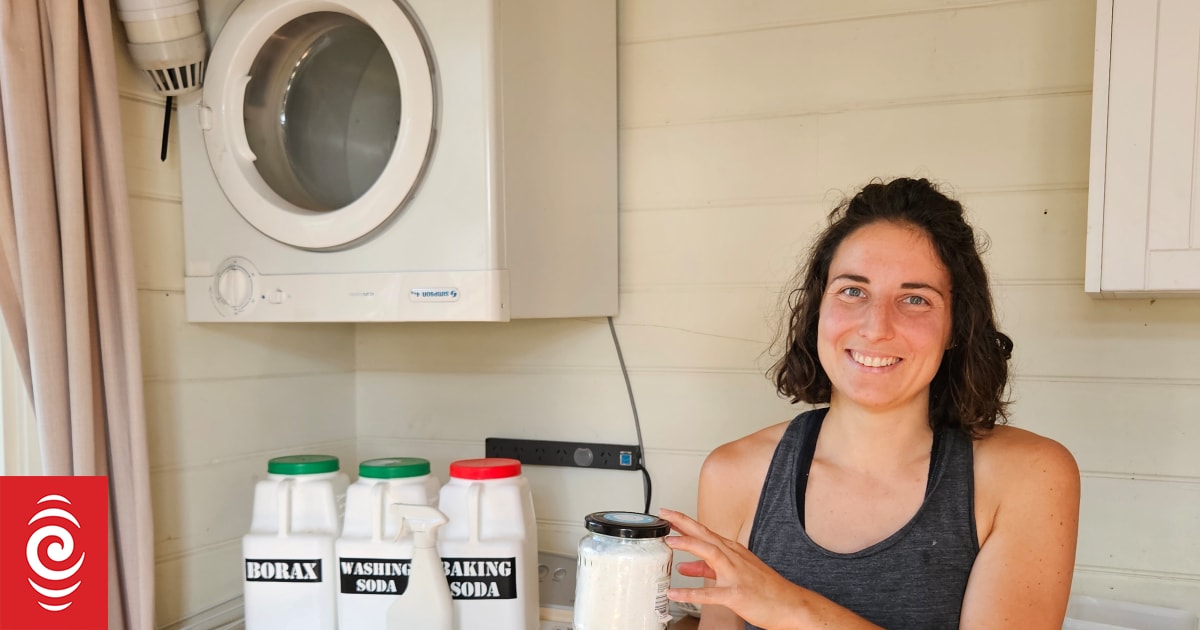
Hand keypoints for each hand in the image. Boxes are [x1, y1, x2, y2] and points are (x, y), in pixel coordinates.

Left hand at [659, 508, 801, 628]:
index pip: (705, 531)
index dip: (684, 521)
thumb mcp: (734, 573)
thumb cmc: (764, 588)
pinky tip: (675, 593)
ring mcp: (736, 575)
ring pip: (711, 554)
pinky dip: (691, 593)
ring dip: (690, 545)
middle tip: (664, 514)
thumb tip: (684, 565)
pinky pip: (710, 593)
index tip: (667, 514)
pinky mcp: (736, 594)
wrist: (789, 605)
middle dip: (683, 523)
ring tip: (669, 542)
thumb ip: (706, 569)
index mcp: (733, 551)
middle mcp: (734, 558)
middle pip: (706, 535)